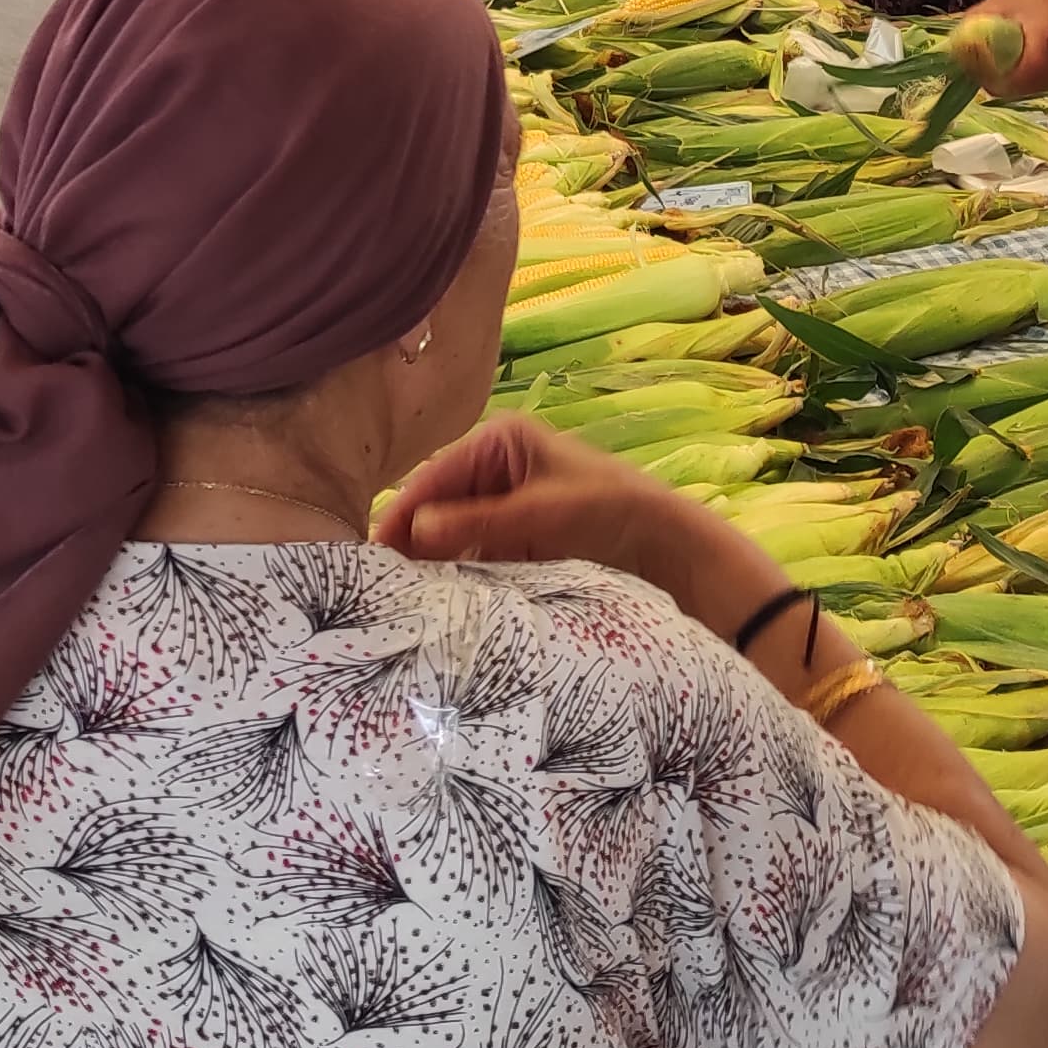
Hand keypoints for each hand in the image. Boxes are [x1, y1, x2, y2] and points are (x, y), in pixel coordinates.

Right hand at [381, 413, 776, 626]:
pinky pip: (479, 558)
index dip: (401, 514)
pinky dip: (463, 578)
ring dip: (436, 565)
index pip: (433, 476)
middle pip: (438, 507)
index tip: (373, 556)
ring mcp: (510, 508)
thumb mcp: (542, 516)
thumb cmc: (612, 515)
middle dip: (413, 543)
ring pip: (455, 537)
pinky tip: (446, 605)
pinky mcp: (522, 543)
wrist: (674, 553)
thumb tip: (412, 532)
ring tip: (407, 601)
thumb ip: (476, 523)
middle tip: (382, 587)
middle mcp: (499, 469)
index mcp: (502, 442)